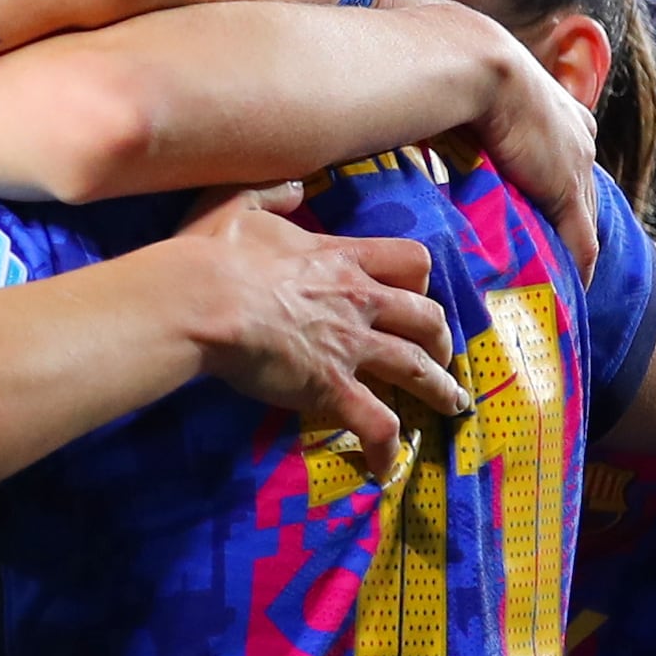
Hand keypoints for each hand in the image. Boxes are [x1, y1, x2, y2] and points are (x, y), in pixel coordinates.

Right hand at [158, 187, 465, 466]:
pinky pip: (375, 423)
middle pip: (426, 316)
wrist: (202, 300)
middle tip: (440, 355)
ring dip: (440, 389)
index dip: (419, 280)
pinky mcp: (332, 388)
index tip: (414, 294)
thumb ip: (272, 194)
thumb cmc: (211, 254)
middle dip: (441, 338)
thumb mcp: (237, 204)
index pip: (410, 261)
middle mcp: (358, 301)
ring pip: (417, 368)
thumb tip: (296, 187)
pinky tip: (384, 468)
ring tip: (453, 405)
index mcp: (340, 258)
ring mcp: (350, 346)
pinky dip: (385, 448)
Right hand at [377, 0, 601, 269]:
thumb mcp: (464, 81)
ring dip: (569, 248)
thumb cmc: (453, 62)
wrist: (469, 62)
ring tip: (555, 277)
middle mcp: (576, 133)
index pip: (566, 153)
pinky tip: (569, 289)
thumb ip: (457, 102)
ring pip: (583, 217)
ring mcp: (575, 161)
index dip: (554, 182)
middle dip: (569, 220)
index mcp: (558, 106)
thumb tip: (415, 107)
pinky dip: (575, 265)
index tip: (540, 205)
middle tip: (551, 253)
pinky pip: (580, 238)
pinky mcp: (565, 188)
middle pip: (582, 189)